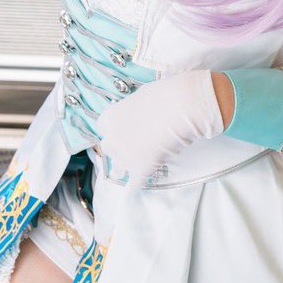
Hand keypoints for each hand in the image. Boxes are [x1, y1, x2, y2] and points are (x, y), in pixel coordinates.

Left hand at [94, 70, 224, 192]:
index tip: (124, 130)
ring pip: (119, 167)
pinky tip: (138, 187)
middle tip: (135, 144)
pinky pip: (134, 184)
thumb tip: (136, 116)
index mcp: (109, 118)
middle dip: (119, 147)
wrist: (180, 107)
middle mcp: (112, 138)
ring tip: (139, 162)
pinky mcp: (140, 169)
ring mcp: (125, 156)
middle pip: (108, 148)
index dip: (114, 130)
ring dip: (126, 166)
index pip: (102, 128)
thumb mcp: (139, 98)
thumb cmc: (163, 95)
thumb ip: (131, 111)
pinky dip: (137, 185)